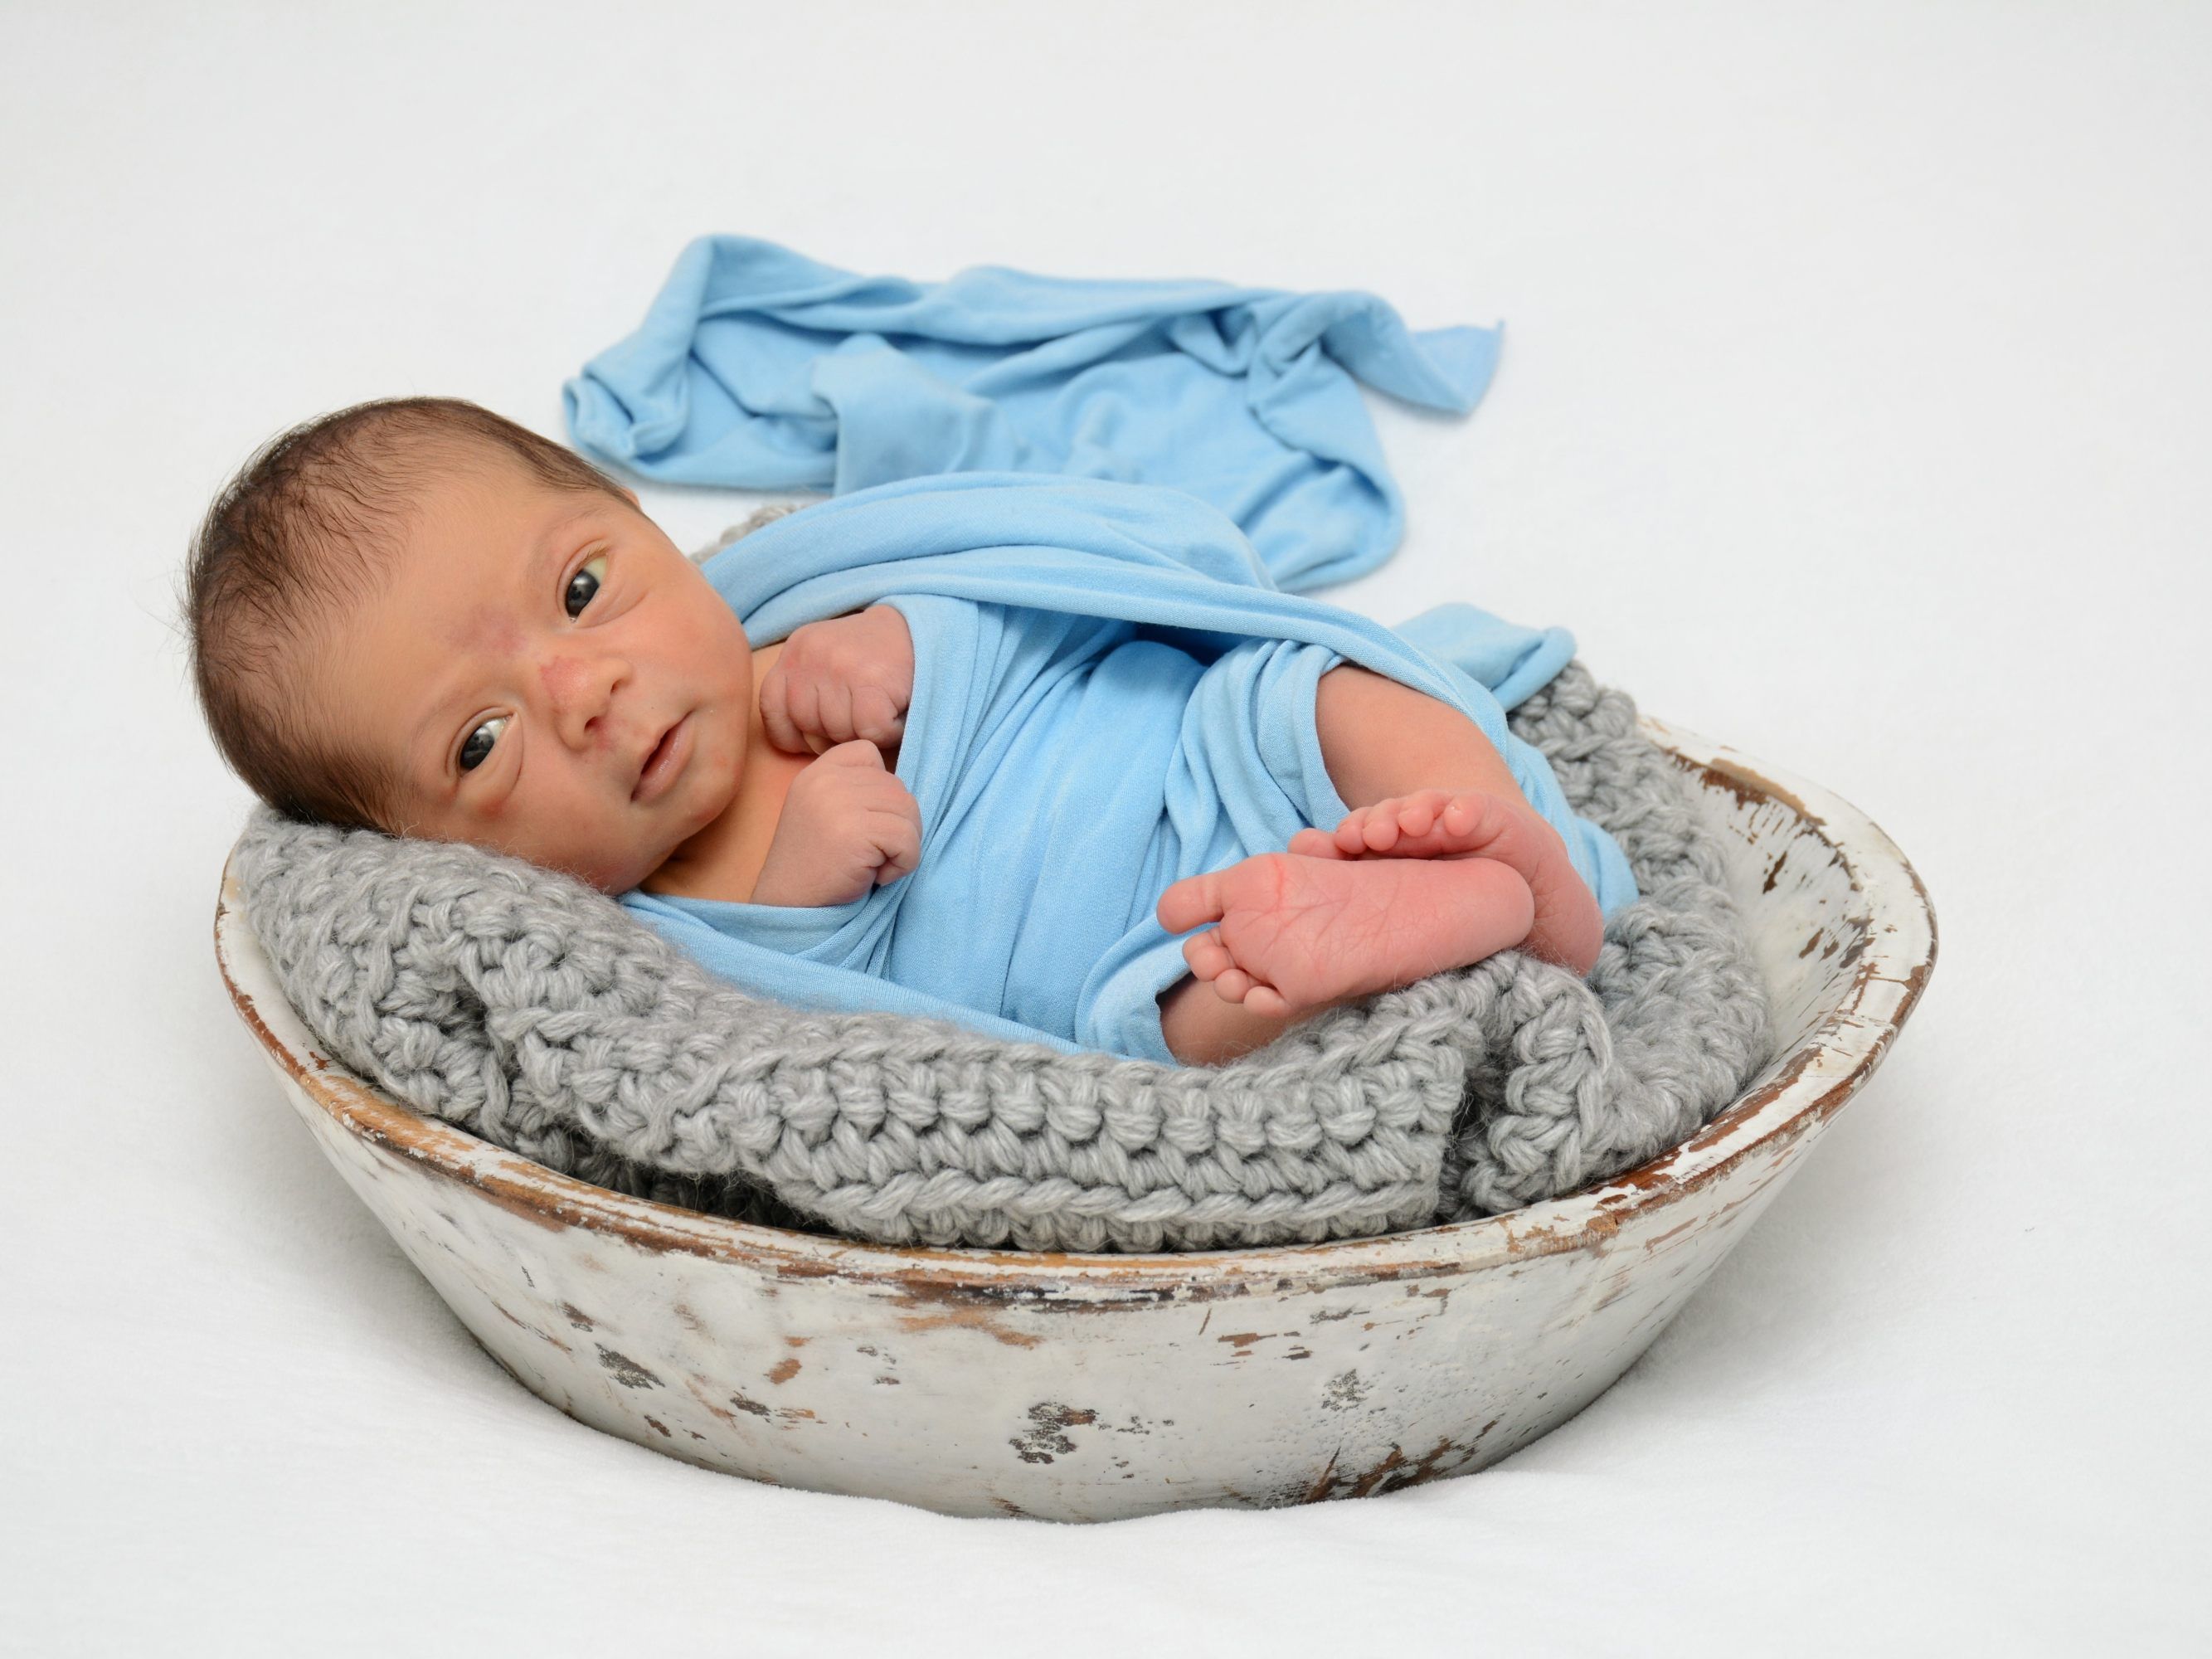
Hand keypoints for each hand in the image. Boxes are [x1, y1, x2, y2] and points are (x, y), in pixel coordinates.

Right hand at [747, 740, 922, 906]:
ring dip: (902, 845)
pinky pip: (909, 839)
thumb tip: (903, 791)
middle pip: (897, 786)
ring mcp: (839, 802)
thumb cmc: (816, 866)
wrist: (789, 907)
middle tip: (870, 854)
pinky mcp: (856, 831)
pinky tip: (877, 876)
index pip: (868, 752)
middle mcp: (826, 779)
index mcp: (818, 771)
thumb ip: (855, 789)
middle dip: (896, 824)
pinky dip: (904, 863)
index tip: (861, 823)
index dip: (879, 789)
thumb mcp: (825, 811)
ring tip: (873, 864)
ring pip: (908, 810)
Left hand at [757, 605, 914, 756]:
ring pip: (838, 732)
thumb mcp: (826, 662)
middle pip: (806, 727)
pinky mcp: (871, 680)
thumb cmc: (872, 659)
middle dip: (835, 735)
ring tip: (880, 713)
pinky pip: (868, 732)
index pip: (773, 710)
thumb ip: (806, 692)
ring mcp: (838, 666)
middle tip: (862, 718)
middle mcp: (809, 656)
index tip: (821, 734)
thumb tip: (798, 743)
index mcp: (794, 653)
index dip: (795, 734)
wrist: (919, 629)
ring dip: (863, 735)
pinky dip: (888, 733)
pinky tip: (895, 715)